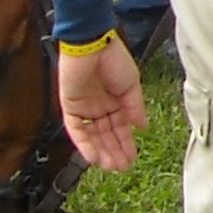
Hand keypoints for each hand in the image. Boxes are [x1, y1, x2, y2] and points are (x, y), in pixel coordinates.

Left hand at [59, 38, 147, 171]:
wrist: (92, 45)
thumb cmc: (113, 58)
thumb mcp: (131, 85)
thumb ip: (135, 107)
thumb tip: (142, 127)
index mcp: (115, 100)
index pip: (120, 127)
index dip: (126, 142)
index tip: (133, 157)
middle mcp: (99, 106)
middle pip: (106, 135)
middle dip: (114, 151)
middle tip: (121, 167)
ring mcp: (84, 107)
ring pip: (92, 136)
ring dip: (101, 151)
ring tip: (110, 166)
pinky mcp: (70, 107)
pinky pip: (76, 130)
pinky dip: (84, 144)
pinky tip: (93, 156)